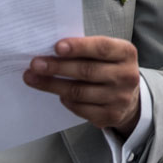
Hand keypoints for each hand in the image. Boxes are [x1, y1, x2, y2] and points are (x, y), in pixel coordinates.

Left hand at [23, 36, 140, 134]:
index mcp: (126, 53)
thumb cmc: (109, 68)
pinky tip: (57, 93)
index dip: (79, 47)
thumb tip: (51, 51)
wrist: (129, 98)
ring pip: (79, 91)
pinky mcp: (111, 115)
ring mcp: (120, 97)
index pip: (102, 48)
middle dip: (58, 67)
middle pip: (87, 71)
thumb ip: (86, 50)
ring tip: (33, 78)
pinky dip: (66, 100)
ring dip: (53, 85)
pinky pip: (80, 108)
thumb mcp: (107, 54)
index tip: (57, 47)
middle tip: (36, 64)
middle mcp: (127, 76)